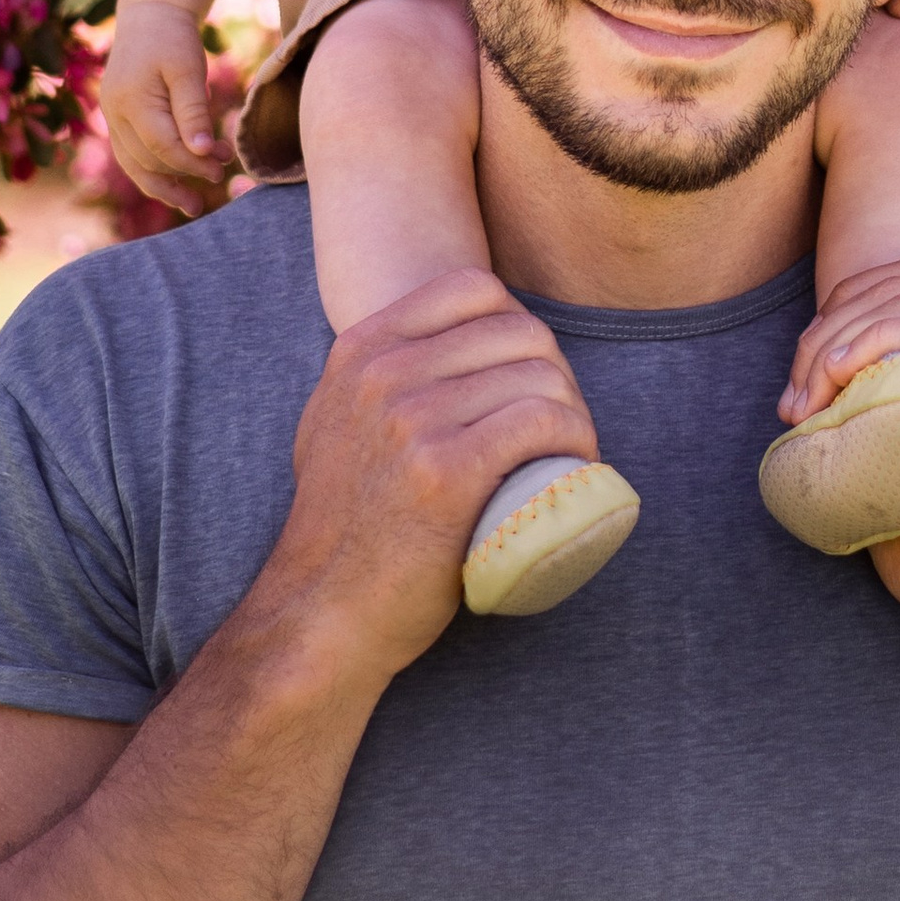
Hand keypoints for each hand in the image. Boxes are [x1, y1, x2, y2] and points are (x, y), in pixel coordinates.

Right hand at [102, 0, 229, 214]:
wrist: (149, 14)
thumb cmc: (173, 38)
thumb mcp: (189, 68)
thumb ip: (193, 111)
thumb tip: (202, 152)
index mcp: (131, 100)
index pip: (163, 146)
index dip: (193, 163)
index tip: (222, 168)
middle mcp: (114, 113)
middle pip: (147, 161)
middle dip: (184, 174)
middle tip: (220, 177)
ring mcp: (112, 117)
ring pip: (134, 165)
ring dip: (164, 185)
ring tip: (193, 205)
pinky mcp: (117, 118)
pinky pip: (131, 155)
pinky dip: (152, 172)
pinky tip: (174, 184)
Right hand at [266, 272, 603, 689]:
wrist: (322, 611)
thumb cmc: (345, 527)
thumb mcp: (337, 421)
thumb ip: (376, 375)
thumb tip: (441, 343)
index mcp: (361, 349)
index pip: (474, 289)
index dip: (518, 328)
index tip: (525, 380)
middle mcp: (383, 373)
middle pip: (519, 332)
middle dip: (556, 375)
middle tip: (559, 428)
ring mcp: (412, 421)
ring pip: (540, 376)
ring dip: (573, 413)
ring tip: (568, 455)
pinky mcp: (445, 473)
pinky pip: (543, 422)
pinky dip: (576, 441)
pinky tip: (575, 467)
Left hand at [784, 255, 899, 662]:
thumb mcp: (899, 455)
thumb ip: (873, 402)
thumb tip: (804, 377)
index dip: (848, 300)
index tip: (806, 368)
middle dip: (831, 323)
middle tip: (796, 394)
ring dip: (841, 340)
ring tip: (806, 402)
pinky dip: (872, 351)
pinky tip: (835, 390)